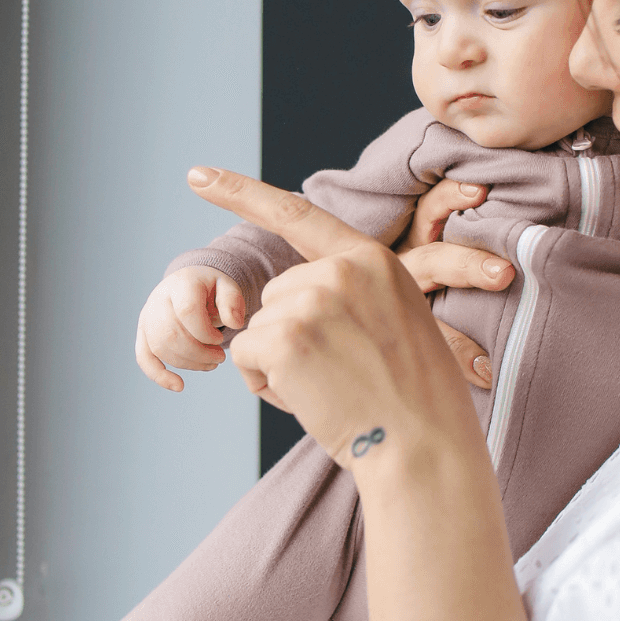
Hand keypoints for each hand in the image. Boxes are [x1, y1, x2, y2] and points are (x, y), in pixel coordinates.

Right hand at [135, 265, 246, 391]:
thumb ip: (232, 301)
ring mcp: (147, 317)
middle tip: (220, 358)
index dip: (205, 333)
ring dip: (188, 363)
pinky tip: (178, 386)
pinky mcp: (143, 334)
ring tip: (211, 363)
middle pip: (172, 334)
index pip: (187, 312)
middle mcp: (158, 299)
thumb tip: (235, 323)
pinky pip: (144, 357)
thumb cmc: (210, 288)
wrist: (189, 285)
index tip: (219, 339)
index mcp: (181, 284)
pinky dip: (159, 375)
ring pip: (161, 348)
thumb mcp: (227, 286)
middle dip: (199, 353)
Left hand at [188, 165, 529, 620]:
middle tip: (341, 373)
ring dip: (279, 364)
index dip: (240, 192)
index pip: (298, 215)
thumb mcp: (398, 322)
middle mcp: (340, 269)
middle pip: (276, 295)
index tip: (196, 174)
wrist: (423, 446)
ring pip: (258, 329)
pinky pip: (245, 357)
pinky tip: (310, 398)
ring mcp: (312, 300)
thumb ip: (352, 295)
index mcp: (372, 260)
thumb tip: (287, 296)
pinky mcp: (285, 338)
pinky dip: (265, 385)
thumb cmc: (414, 399)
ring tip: (332, 388)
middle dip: (290, 336)